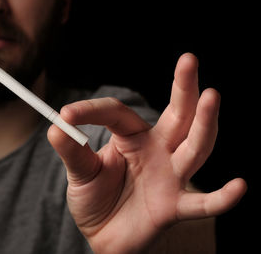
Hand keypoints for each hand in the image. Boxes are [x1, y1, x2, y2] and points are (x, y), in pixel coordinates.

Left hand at [47, 53, 246, 253]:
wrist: (104, 237)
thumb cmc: (95, 200)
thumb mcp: (80, 173)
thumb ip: (72, 151)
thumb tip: (56, 124)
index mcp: (131, 138)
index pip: (118, 113)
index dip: (93, 110)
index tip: (67, 114)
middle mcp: (157, 151)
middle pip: (177, 116)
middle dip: (184, 89)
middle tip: (189, 59)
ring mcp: (170, 176)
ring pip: (194, 147)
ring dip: (204, 124)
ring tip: (212, 96)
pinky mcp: (176, 206)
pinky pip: (203, 204)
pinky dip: (222, 198)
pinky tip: (239, 186)